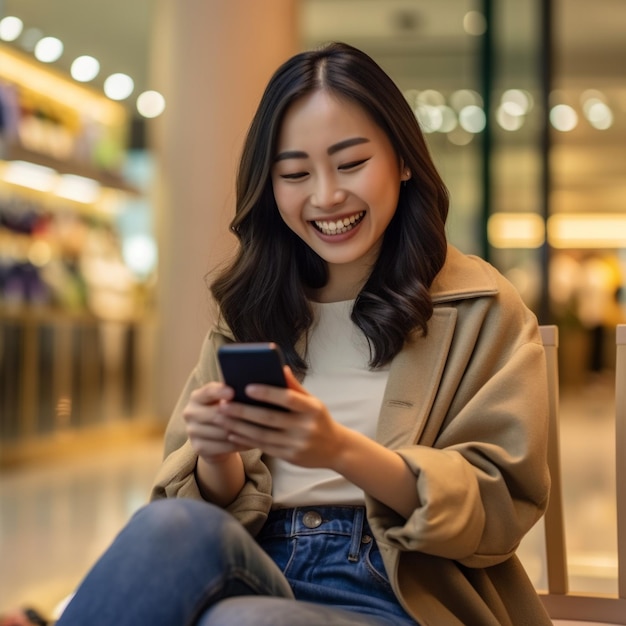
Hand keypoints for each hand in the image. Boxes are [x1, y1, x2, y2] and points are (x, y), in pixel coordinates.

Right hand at [183, 382, 252, 462]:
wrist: (213, 440)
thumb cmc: (224, 413)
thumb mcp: (225, 401)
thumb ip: (232, 393)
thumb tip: (252, 388)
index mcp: (196, 397)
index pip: (207, 392)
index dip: (220, 392)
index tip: (233, 392)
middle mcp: (190, 413)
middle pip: (216, 414)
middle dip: (238, 415)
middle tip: (259, 414)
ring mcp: (192, 432)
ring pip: (223, 432)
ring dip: (244, 430)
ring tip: (262, 428)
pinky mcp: (199, 448)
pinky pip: (225, 446)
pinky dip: (242, 443)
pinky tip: (255, 441)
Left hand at [216, 367, 347, 468]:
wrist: (336, 449)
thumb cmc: (319, 419)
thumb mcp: (313, 402)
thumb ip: (295, 387)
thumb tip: (280, 367)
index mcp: (312, 409)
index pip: (288, 398)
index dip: (268, 393)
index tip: (247, 387)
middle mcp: (305, 427)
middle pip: (269, 418)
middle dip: (243, 411)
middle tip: (223, 404)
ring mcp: (297, 444)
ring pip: (262, 435)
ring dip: (239, 427)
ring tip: (222, 418)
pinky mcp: (289, 457)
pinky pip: (263, 447)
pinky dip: (246, 440)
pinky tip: (232, 433)